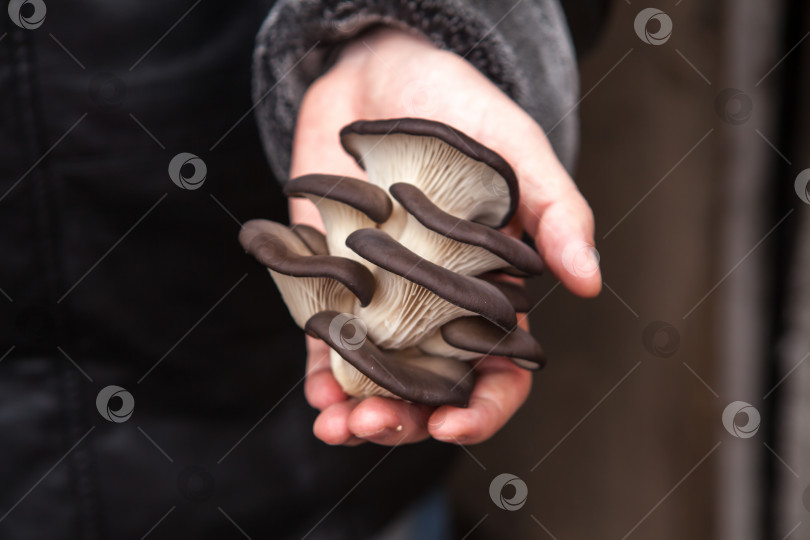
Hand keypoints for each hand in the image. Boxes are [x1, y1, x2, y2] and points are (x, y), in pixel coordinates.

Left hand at [289, 27, 600, 445]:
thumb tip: (589, 282)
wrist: (378, 76)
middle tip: (376, 424)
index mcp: (493, 290)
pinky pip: (331, 342)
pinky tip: (316, 397)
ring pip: (380, 375)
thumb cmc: (458, 107)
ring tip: (337, 426)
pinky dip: (322, 375)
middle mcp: (438, 306)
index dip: (485, 406)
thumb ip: (556, 211)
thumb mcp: (515, 150)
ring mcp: (385, 299)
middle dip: (408, 418)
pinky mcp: (338, 282)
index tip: (454, 424)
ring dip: (360, 411)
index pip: (501, 368)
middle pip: (433, 386)